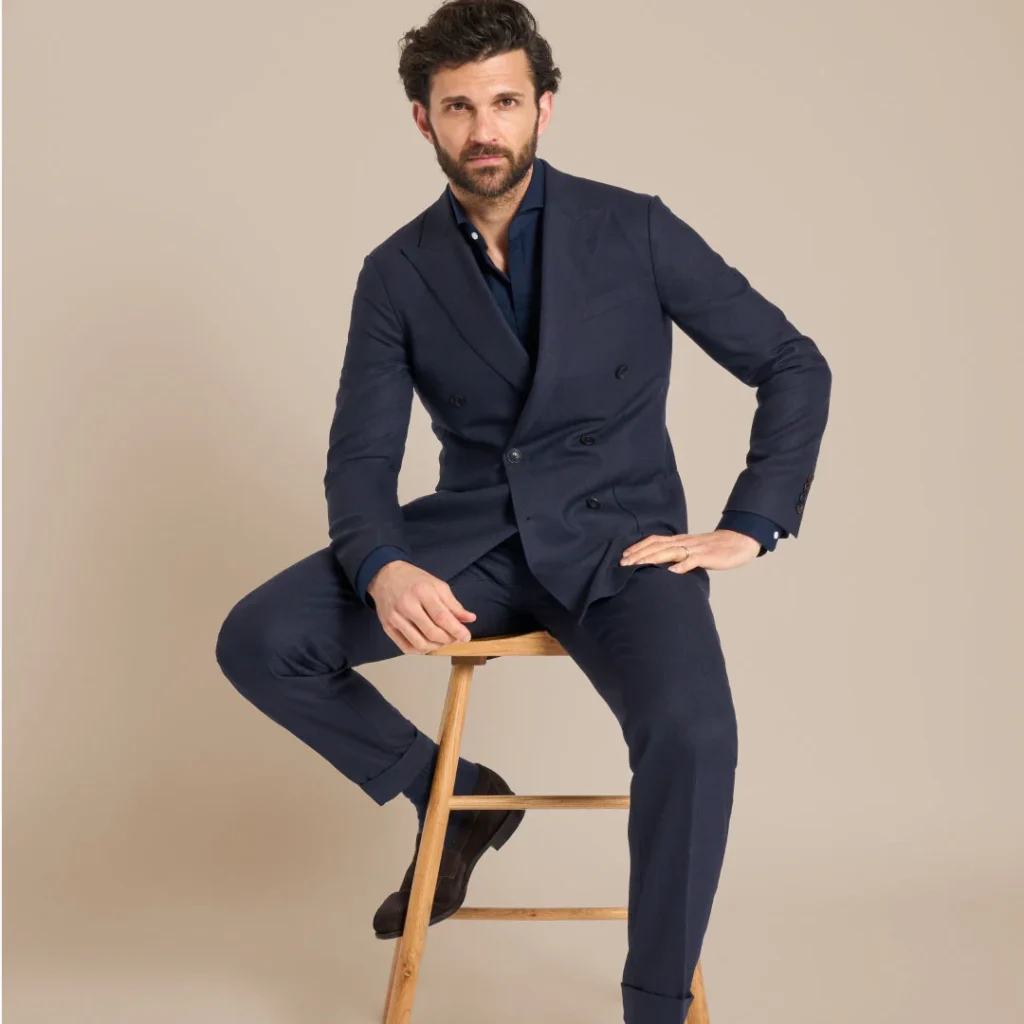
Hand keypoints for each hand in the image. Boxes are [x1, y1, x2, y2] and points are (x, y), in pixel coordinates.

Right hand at [367, 561, 476, 653]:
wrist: (385, 576)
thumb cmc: (414, 580)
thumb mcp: (438, 585)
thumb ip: (454, 604)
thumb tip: (470, 619)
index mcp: (422, 591)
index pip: (442, 617)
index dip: (456, 630)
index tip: (466, 637)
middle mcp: (407, 605)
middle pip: (432, 632)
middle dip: (448, 639)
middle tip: (455, 638)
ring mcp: (395, 618)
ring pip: (420, 643)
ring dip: (436, 646)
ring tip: (442, 640)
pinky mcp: (387, 627)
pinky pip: (406, 647)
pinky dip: (421, 650)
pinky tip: (428, 644)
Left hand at [619, 529, 760, 573]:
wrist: (738, 542)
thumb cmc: (714, 549)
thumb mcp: (691, 550)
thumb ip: (677, 555)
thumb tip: (661, 566)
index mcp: (679, 540)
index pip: (654, 540)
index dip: (638, 547)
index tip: (624, 555)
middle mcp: (683, 542)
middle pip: (657, 545)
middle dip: (639, 554)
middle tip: (623, 563)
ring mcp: (695, 548)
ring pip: (670, 551)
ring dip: (653, 558)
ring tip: (639, 565)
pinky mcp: (706, 556)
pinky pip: (692, 560)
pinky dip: (681, 566)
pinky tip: (671, 572)